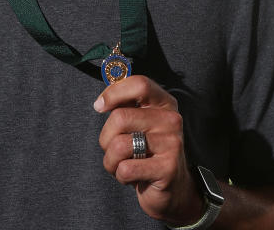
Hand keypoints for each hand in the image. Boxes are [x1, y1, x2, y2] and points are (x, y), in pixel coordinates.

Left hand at [95, 75, 204, 225]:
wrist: (174, 189)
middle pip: (120, 117)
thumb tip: (101, 101)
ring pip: (118, 145)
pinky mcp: (168, 168)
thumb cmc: (148, 154)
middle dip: (106, 138)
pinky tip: (135, 177)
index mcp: (164, 104)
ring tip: (125, 165)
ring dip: (112, 161)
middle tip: (115, 151)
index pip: (139, 84)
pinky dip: (121, 176)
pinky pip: (125, 168)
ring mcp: (172, 143)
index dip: (114, 93)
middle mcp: (171, 119)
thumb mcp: (140, 125)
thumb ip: (124, 107)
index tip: (100, 106)